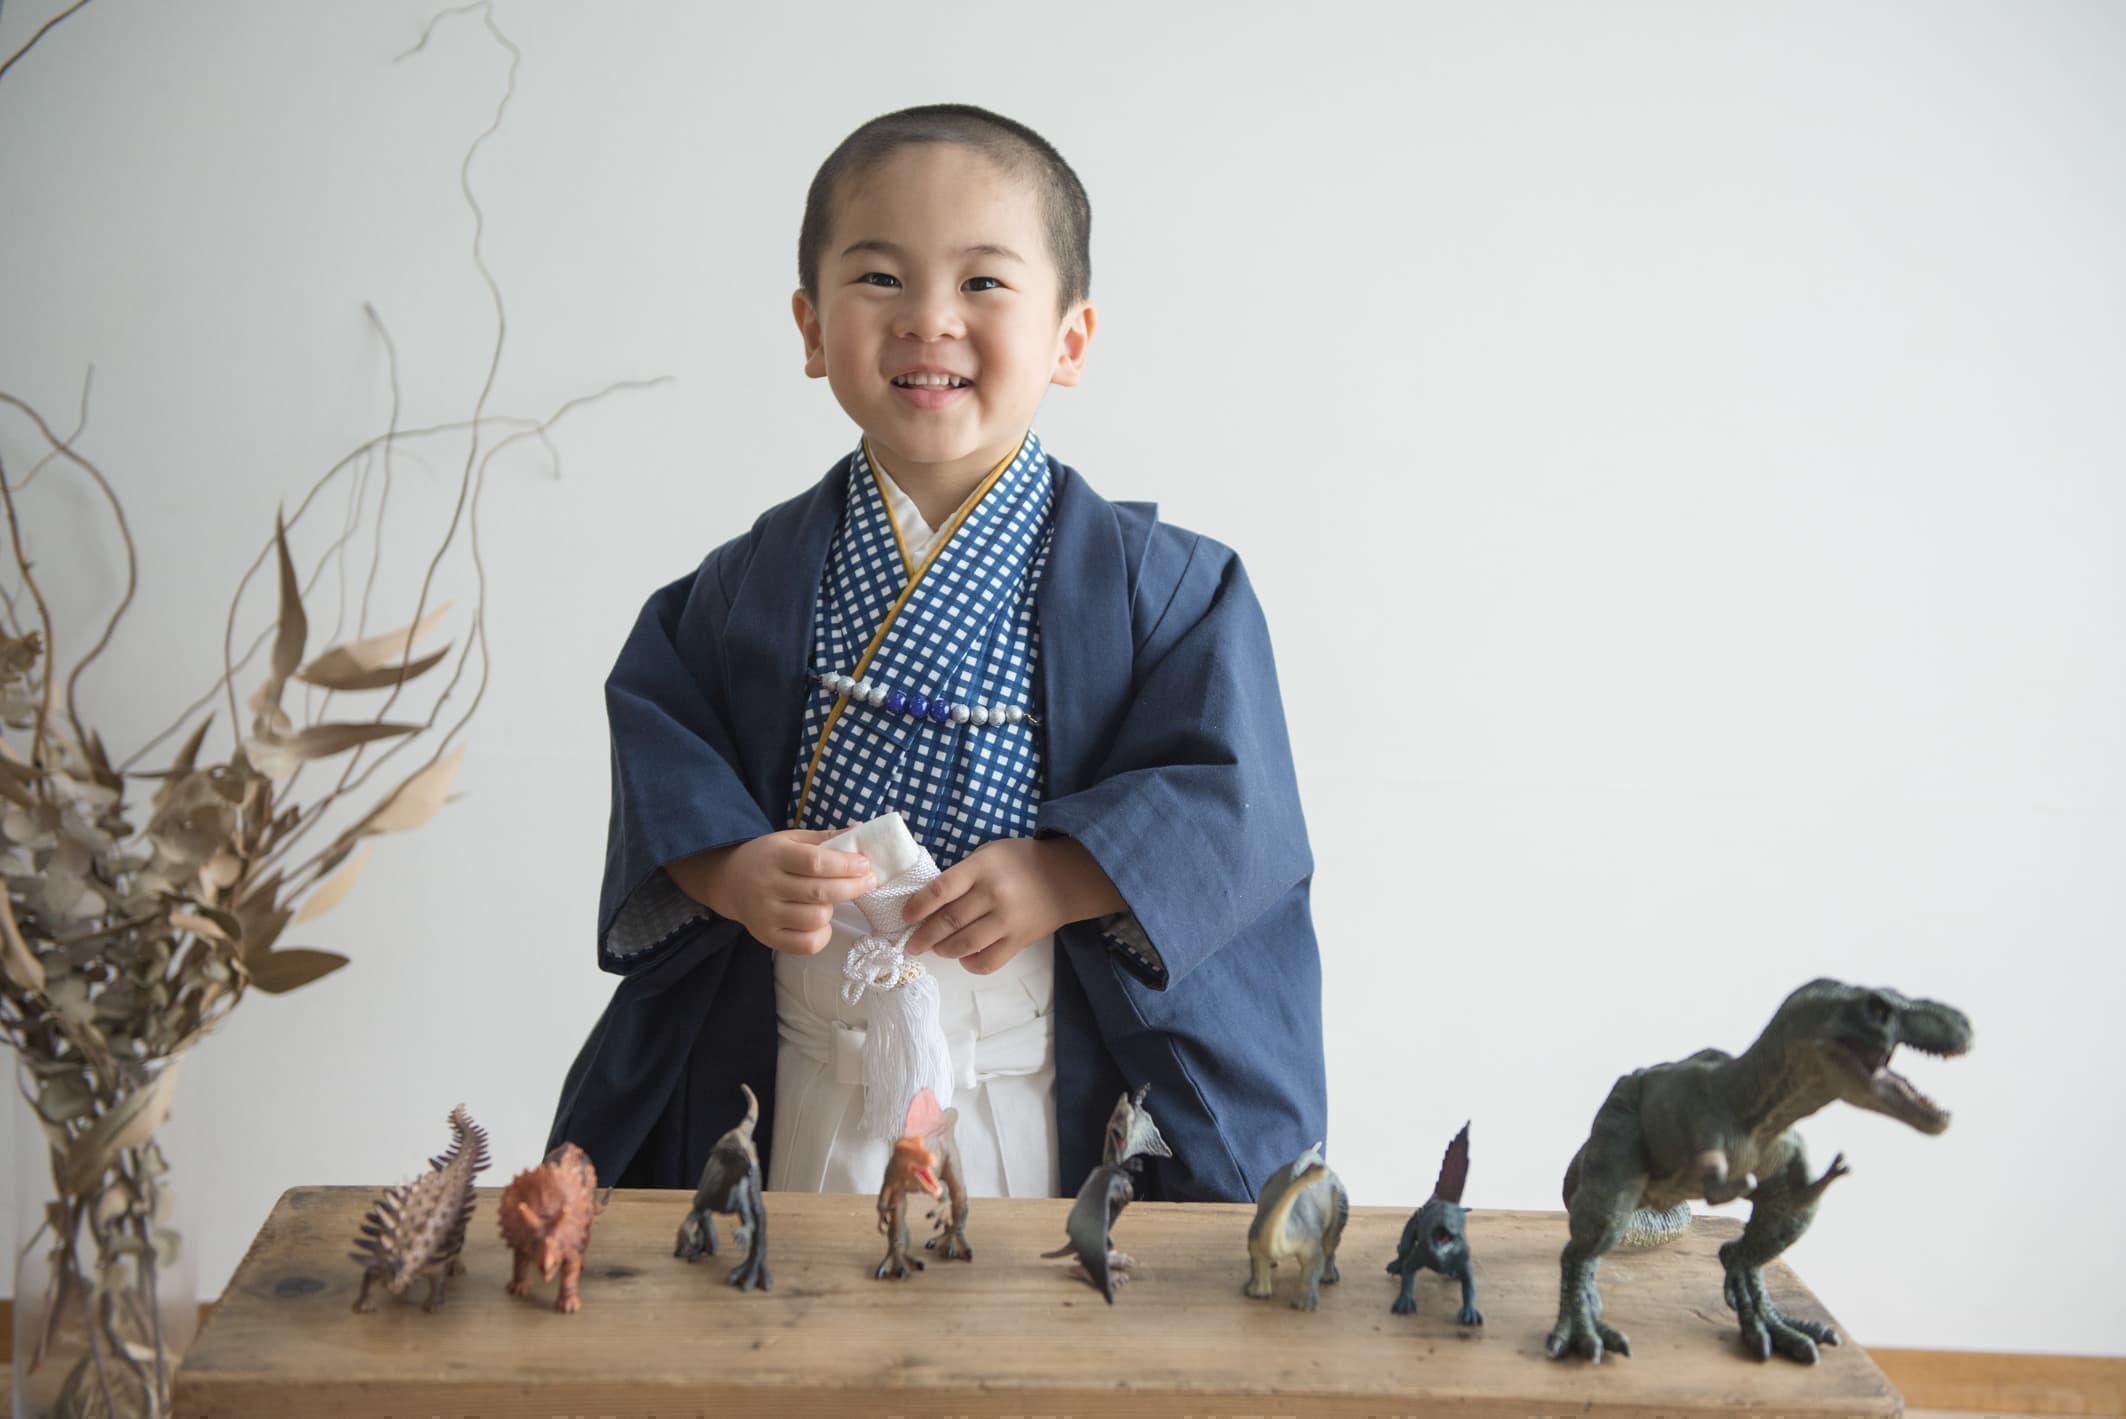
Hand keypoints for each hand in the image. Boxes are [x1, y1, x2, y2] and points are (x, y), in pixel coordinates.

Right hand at [667, 829, 874, 955]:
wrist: (728, 881)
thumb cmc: (768, 857)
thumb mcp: (791, 839)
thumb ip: (825, 838)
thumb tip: (861, 830)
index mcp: (775, 856)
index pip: (816, 862)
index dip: (845, 865)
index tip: (865, 864)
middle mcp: (767, 886)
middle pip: (820, 893)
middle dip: (853, 887)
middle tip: (869, 881)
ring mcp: (765, 915)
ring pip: (816, 919)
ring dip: (832, 909)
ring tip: (829, 900)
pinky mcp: (767, 937)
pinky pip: (805, 945)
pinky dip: (822, 935)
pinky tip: (822, 922)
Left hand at [900, 836, 1123, 974]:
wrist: (1067, 878)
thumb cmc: (1021, 862)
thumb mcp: (989, 854)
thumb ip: (961, 875)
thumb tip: (929, 903)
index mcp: (982, 868)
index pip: (940, 890)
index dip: (917, 907)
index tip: (905, 917)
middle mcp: (993, 895)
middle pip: (948, 921)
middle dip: (923, 936)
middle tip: (911, 944)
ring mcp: (1007, 921)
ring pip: (964, 945)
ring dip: (943, 950)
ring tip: (936, 948)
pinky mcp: (1019, 941)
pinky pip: (987, 962)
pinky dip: (969, 963)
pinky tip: (963, 957)